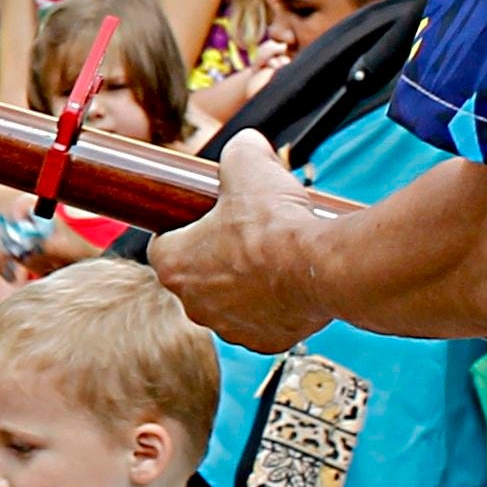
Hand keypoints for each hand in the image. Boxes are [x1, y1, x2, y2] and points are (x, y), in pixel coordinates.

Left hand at [147, 134, 331, 355]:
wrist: (322, 266)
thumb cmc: (276, 221)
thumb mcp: (248, 163)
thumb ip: (238, 150)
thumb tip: (246, 144)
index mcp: (174, 265)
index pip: (164, 245)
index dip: (185, 228)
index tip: (207, 218)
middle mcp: (194, 304)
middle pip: (198, 275)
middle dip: (218, 256)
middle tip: (247, 234)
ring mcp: (230, 327)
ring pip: (231, 301)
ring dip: (246, 283)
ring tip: (274, 257)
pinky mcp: (265, 342)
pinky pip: (263, 322)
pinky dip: (274, 306)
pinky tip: (291, 282)